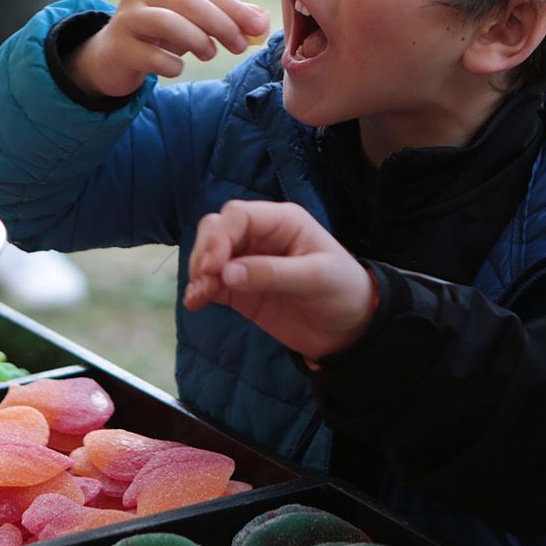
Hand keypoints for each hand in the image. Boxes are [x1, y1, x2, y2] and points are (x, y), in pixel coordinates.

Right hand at [67, 0, 267, 97]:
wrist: (112, 58)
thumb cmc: (158, 36)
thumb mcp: (191, 22)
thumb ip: (225, 16)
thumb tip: (261, 19)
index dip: (234, 8)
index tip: (257, 28)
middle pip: (189, 3)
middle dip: (221, 24)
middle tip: (239, 46)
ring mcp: (126, 19)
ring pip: (168, 23)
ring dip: (198, 40)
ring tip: (210, 54)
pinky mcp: (118, 48)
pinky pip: (152, 56)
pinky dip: (172, 64)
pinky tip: (177, 68)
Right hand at [185, 200, 376, 361]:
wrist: (350, 330)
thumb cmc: (343, 292)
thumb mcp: (316, 278)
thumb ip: (272, 273)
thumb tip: (226, 273)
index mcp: (282, 222)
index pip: (239, 215)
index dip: (220, 237)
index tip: (214, 267)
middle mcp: (261, 236)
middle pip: (217, 228)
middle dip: (205, 250)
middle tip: (205, 279)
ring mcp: (247, 263)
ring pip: (208, 253)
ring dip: (198, 271)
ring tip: (199, 295)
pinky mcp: (240, 289)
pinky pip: (211, 282)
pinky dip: (199, 290)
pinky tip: (195, 302)